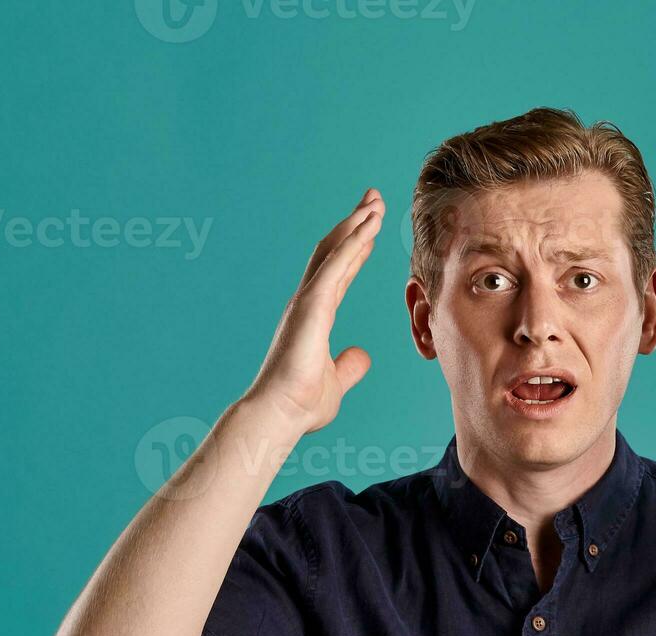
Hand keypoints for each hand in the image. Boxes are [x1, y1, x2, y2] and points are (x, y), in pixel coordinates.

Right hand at [246, 188, 384, 432]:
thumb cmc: (300, 403)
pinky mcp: (310, 306)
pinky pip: (335, 266)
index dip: (357, 247)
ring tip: (375, 202)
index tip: (372, 226)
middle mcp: (308, 302)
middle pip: (335, 251)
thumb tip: (361, 356)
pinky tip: (367, 226)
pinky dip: (352, 244)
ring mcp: (307, 302)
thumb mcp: (337, 381)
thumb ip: (349, 365)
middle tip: (374, 199)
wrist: (280, 415)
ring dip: (356, 224)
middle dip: (356, 223)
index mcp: (314, 315)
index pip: (340, 272)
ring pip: (334, 251)